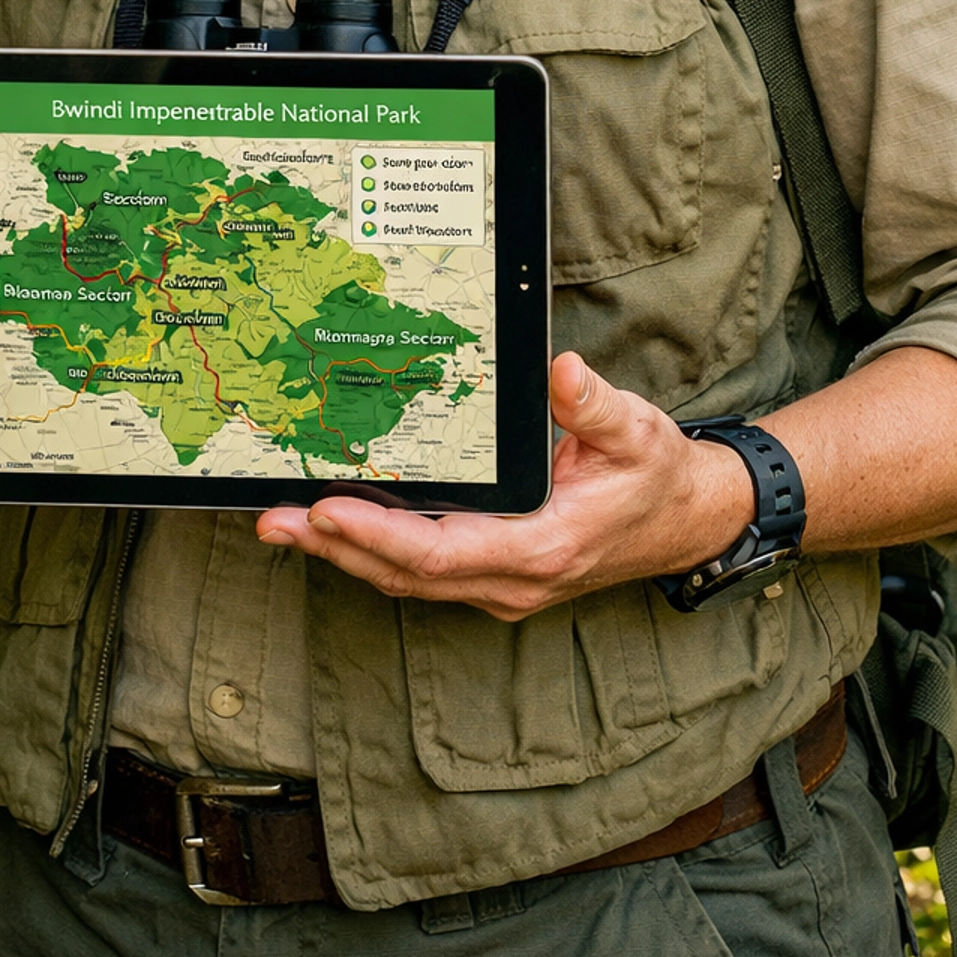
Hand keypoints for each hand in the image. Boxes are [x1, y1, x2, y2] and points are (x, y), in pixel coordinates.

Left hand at [255, 353, 752, 620]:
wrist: (682, 519)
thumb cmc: (655, 475)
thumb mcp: (637, 431)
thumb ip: (596, 405)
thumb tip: (562, 372)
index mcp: (543, 546)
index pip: (443, 553)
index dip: (379, 538)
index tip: (329, 511)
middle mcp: (514, 578)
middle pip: (407, 575)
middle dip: (336, 549)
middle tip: (275, 520)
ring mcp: (500, 583)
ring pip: (407, 579)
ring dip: (344, 555)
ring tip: (284, 524)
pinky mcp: (492, 574)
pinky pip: (422, 571)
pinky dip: (373, 552)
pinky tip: (336, 527)